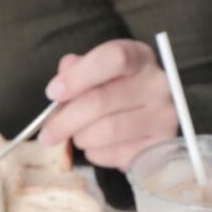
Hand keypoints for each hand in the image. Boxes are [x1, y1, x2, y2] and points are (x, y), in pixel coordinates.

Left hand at [39, 39, 179, 170]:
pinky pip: (116, 155)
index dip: (78, 76)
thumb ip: (78, 70)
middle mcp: (159, 84)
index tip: (53, 92)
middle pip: (101, 101)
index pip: (113, 58)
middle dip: (65, 120)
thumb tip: (62, 80)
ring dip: (81, 138)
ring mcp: (164, 117)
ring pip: (107, 131)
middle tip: (47, 134)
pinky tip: (96, 147)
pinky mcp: (160, 147)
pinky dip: (96, 154)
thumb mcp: (98, 71)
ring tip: (77, 136)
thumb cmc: (117, 89)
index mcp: (140, 57)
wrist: (150, 117)